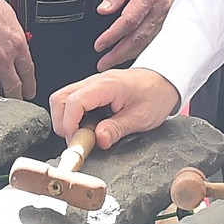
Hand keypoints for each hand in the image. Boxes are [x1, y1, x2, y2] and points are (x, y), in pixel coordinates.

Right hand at [0, 0, 36, 98]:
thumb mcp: (8, 16)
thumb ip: (14, 35)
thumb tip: (16, 44)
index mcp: (17, 43)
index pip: (28, 72)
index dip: (29, 86)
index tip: (29, 93)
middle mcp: (3, 57)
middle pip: (13, 88)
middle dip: (15, 98)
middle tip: (15, 102)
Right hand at [49, 68, 179, 149]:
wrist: (164, 81)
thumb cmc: (156, 95)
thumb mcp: (141, 117)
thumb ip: (118, 128)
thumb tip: (99, 139)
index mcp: (107, 85)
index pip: (74, 101)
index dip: (69, 124)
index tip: (75, 141)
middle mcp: (95, 81)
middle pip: (60, 98)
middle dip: (62, 123)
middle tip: (75, 141)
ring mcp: (91, 84)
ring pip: (62, 98)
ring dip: (65, 119)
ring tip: (81, 135)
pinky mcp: (92, 90)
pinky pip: (72, 100)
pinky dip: (72, 116)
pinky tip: (86, 127)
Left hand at [93, 0, 190, 66]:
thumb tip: (104, 10)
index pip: (128, 22)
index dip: (112, 36)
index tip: (100, 45)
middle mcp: (163, 6)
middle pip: (139, 37)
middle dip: (120, 53)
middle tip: (103, 63)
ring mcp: (169, 11)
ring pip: (149, 39)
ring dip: (131, 52)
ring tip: (114, 61)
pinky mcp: (170, 12)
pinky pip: (156, 33)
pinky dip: (143, 45)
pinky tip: (133, 50)